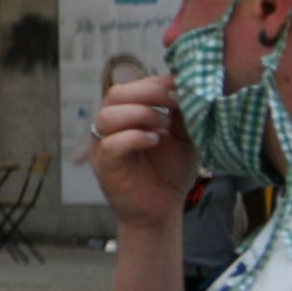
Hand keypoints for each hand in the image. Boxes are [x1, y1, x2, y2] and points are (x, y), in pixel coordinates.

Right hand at [87, 71, 194, 234]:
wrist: (162, 208)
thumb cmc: (170, 171)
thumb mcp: (183, 136)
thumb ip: (181, 113)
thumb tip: (188, 85)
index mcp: (127, 115)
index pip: (133, 86)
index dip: (157, 82)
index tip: (182, 86)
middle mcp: (111, 127)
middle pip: (116, 94)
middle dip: (149, 93)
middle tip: (174, 102)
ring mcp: (103, 145)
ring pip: (108, 116)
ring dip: (140, 115)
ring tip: (164, 126)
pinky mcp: (104, 165)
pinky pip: (111, 143)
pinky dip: (135, 138)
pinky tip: (155, 141)